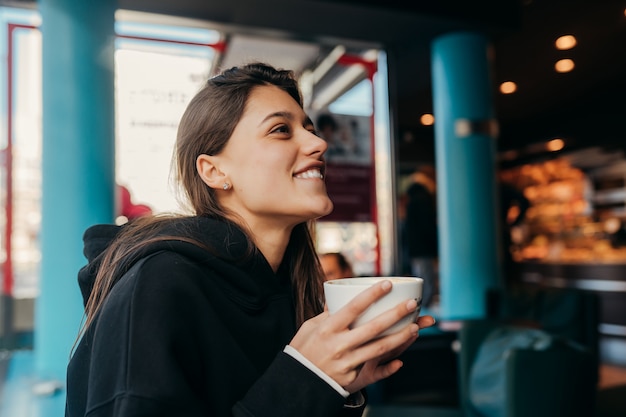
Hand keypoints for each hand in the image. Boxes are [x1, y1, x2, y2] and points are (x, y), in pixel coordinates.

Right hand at [289, 280, 435, 391]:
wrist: (298, 381)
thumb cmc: (303, 350)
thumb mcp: (310, 327)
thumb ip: (327, 313)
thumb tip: (338, 297)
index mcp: (328, 328)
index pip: (354, 307)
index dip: (372, 295)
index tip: (388, 284)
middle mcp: (339, 344)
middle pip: (373, 327)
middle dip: (396, 314)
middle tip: (412, 305)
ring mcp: (347, 361)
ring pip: (380, 348)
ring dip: (400, 337)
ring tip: (415, 327)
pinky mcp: (352, 375)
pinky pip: (374, 367)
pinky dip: (389, 361)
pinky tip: (401, 354)